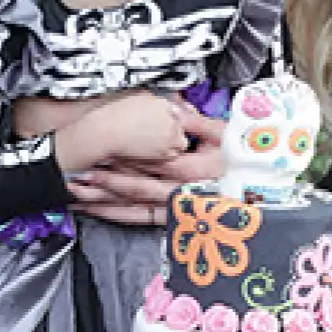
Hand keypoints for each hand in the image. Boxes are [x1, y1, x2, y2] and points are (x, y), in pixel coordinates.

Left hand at [65, 107, 226, 223]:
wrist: (256, 192)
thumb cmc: (240, 163)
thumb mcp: (225, 136)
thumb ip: (198, 124)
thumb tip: (175, 111)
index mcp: (195, 170)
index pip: (154, 163)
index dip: (125, 158)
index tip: (99, 151)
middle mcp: (182, 193)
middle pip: (137, 188)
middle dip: (104, 182)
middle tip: (75, 176)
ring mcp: (174, 210)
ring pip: (134, 207)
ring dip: (103, 201)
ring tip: (75, 194)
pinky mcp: (170, 220)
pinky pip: (139, 220)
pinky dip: (114, 216)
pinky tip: (94, 210)